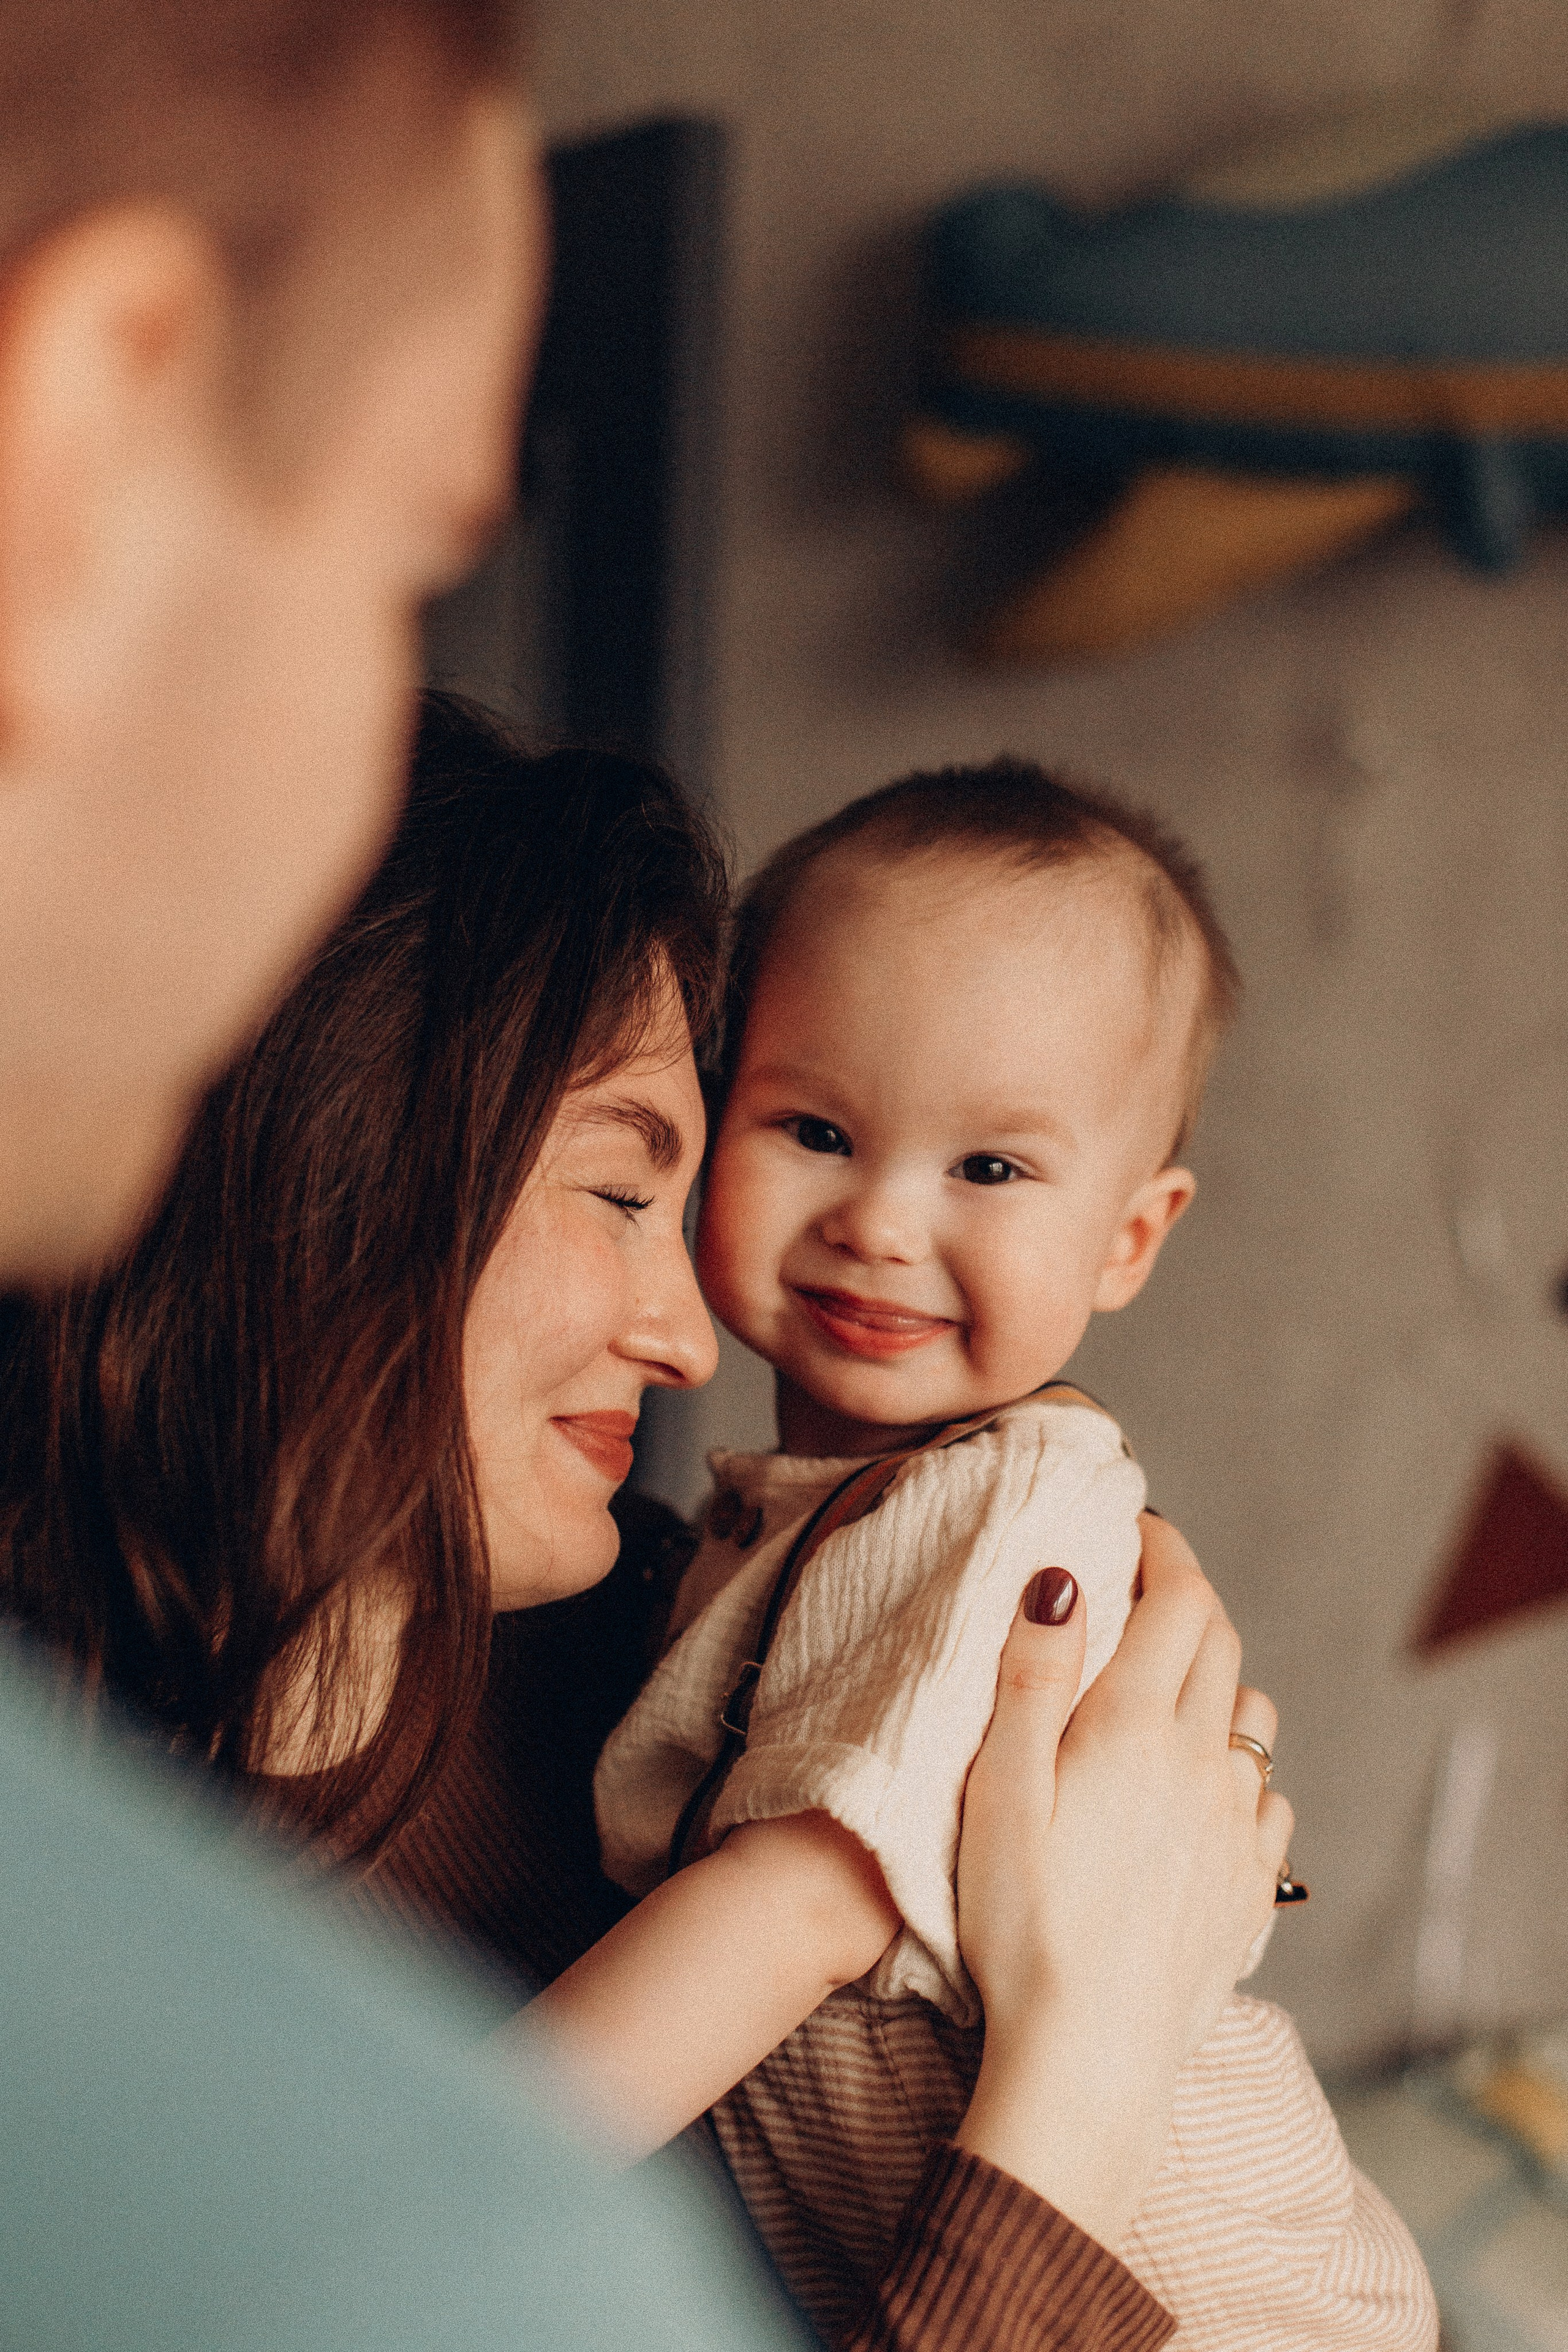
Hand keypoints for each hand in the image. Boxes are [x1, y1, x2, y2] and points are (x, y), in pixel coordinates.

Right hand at [953, 1514, 1291, 2247]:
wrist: (1088, 2056)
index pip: (1180, 1600)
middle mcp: (1202, 1766)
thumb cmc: (1024, 1924)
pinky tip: (1205, 1790)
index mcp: (1136, 1729)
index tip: (1134, 1528)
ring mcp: (1235, 1830)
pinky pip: (1270, 1802)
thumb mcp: (1000, 1789)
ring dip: (1220, 1682)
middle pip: (1221, 1646)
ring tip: (1170, 1689)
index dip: (1163, 1549)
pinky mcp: (1250, 1889)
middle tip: (1143, 1589)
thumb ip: (1032, 1676)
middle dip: (1187, 1600)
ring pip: (1253, 1720)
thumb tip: (1063, 1578)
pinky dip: (1242, 1771)